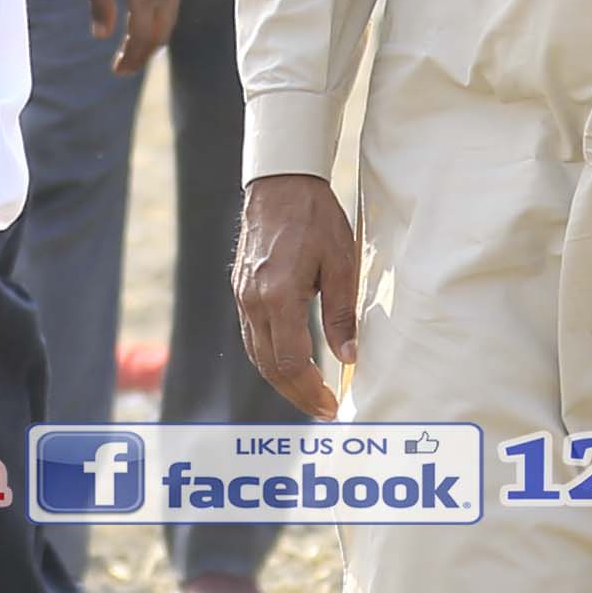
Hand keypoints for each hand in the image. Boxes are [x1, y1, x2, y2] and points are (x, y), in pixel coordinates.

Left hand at [86, 0, 184, 75]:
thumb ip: (100, 4)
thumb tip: (102, 36)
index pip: (142, 36)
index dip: (132, 58)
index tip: (118, 70)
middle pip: (160, 35)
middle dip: (143, 55)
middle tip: (124, 67)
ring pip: (169, 22)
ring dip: (153, 40)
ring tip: (134, 49)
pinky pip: (172, 6)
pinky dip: (160, 22)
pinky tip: (146, 21)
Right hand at [232, 170, 359, 415]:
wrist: (280, 183)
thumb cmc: (315, 218)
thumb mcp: (341, 263)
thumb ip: (342, 314)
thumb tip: (349, 358)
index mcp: (279, 296)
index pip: (291, 362)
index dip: (311, 390)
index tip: (332, 404)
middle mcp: (254, 301)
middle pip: (270, 367)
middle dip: (297, 394)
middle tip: (323, 409)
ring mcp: (243, 297)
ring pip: (257, 355)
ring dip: (282, 381)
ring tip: (310, 394)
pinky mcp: (241, 291)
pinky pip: (253, 336)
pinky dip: (270, 358)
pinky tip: (292, 364)